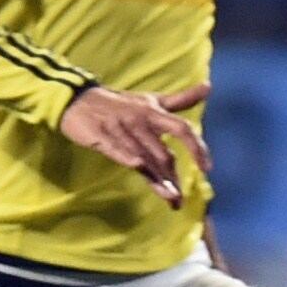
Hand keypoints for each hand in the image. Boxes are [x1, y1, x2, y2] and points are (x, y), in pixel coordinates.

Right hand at [61, 82, 213, 206]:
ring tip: (172, 199)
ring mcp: (120, 130)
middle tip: (180, 199)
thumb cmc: (120, 103)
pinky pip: (117, 150)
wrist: (78, 99)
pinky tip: (140, 170)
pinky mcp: (100, 137)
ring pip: (144, 158)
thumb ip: (181, 99)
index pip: (181, 129)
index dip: (196, 147)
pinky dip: (128, 158)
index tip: (207, 168)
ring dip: (158, 180)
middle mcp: (140, 121)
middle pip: (163, 153)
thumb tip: (209, 86)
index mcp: (154, 113)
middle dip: (173, 177)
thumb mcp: (151, 100)